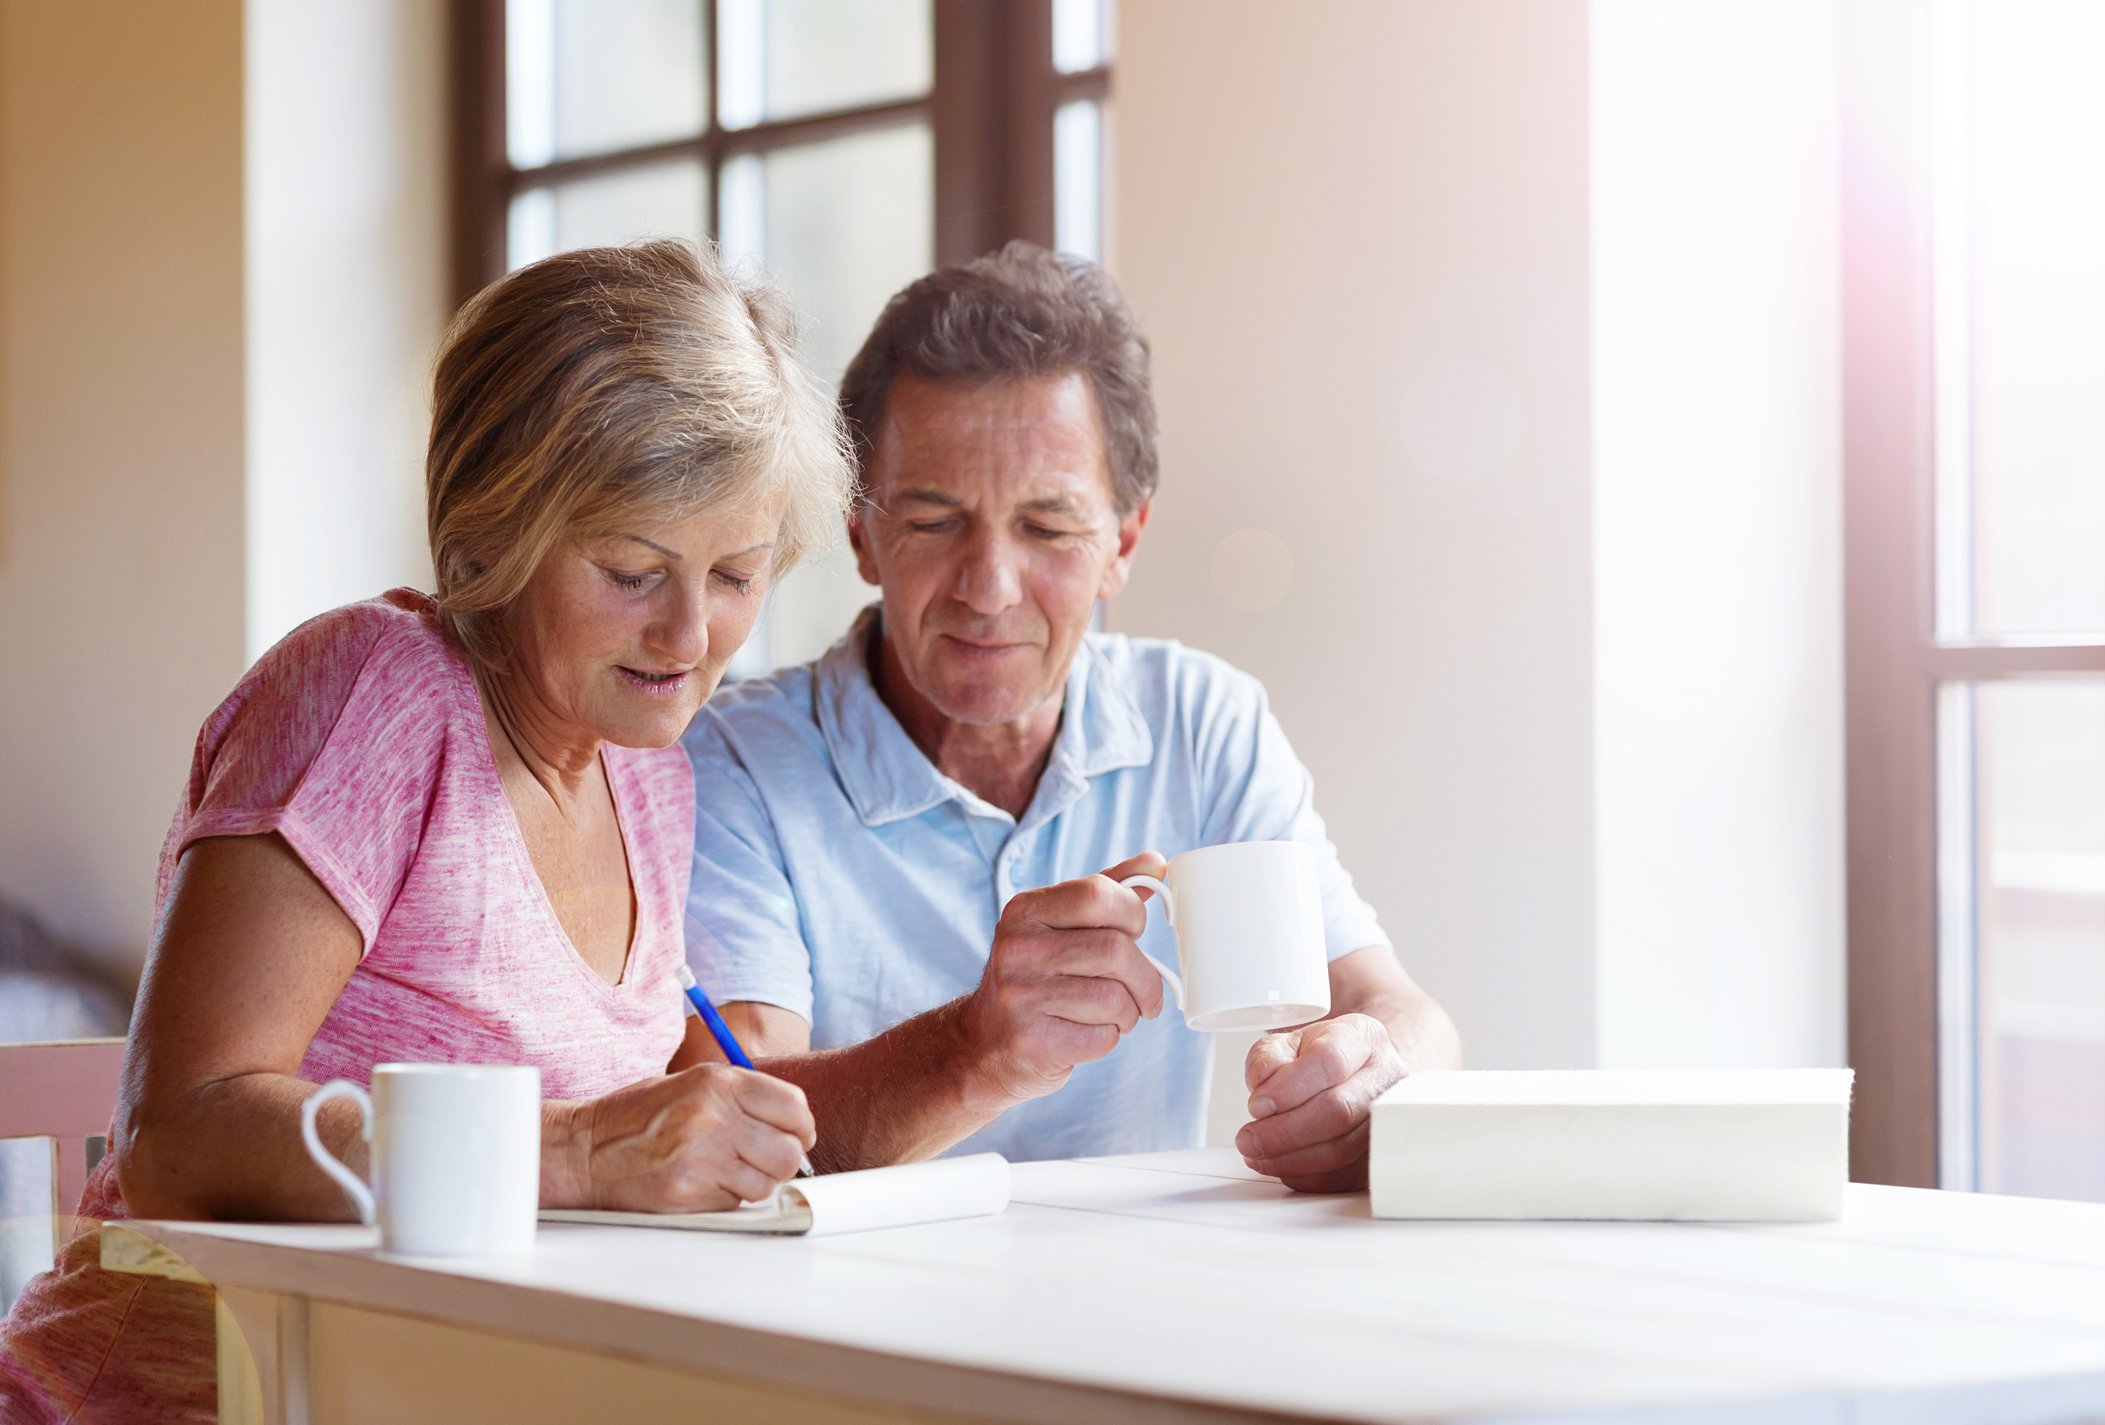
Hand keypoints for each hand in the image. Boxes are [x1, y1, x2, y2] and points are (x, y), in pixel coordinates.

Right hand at [569, 1064, 816, 1210]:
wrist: (582, 1150)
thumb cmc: (636, 1117)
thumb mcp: (690, 1084)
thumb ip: (741, 1097)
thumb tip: (794, 1123)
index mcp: (718, 1082)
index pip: (794, 1106)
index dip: (801, 1126)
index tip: (796, 1135)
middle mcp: (713, 1117)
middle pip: (789, 1152)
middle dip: (783, 1160)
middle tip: (764, 1160)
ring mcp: (701, 1158)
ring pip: (766, 1184)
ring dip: (754, 1183)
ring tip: (724, 1171)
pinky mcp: (687, 1194)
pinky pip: (734, 1203)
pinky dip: (726, 1198)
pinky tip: (700, 1183)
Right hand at [959, 851, 1170, 1104]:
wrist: (986, 1042)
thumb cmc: (1037, 976)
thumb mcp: (1060, 925)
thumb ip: (1106, 892)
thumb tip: (1156, 862)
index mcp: (1025, 910)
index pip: (1098, 894)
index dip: (1132, 915)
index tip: (1134, 935)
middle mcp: (1017, 948)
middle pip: (1115, 950)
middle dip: (1145, 978)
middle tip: (1146, 992)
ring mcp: (1020, 996)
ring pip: (1114, 998)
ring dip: (1129, 1012)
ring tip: (1115, 1014)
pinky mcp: (1031, 1041)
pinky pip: (1102, 1037)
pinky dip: (1110, 1038)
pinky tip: (1089, 1032)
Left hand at [1235, 1013, 1404, 1192]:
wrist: (1353, 1075)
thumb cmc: (1318, 1059)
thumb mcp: (1285, 1044)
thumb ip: (1267, 1060)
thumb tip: (1264, 1091)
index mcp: (1362, 1038)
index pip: (1329, 1061)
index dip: (1289, 1088)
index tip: (1256, 1105)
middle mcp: (1385, 1076)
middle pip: (1339, 1110)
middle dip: (1284, 1131)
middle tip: (1249, 1139)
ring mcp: (1389, 1118)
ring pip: (1341, 1149)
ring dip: (1290, 1158)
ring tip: (1257, 1153)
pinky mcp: (1379, 1155)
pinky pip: (1342, 1176)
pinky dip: (1305, 1176)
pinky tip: (1280, 1165)